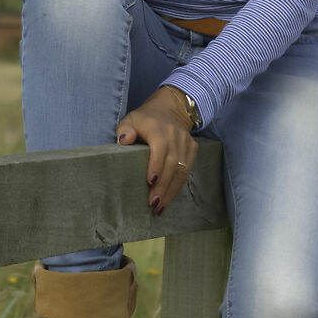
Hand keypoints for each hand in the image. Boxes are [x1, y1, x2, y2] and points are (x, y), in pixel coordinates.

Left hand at [118, 88, 197, 215]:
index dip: (156, 165)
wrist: (171, 108)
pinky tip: (169, 198)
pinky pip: (187, 170)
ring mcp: (186, 142)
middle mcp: (175, 135)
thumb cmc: (145, 119)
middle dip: (163, 186)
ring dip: (171, 191)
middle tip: (153, 204)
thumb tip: (124, 140)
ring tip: (160, 208)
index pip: (160, 148)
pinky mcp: (192, 149)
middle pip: (172, 164)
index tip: (150, 182)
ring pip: (181, 170)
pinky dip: (178, 186)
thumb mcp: (130, 119)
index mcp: (158, 128)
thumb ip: (125, 129)